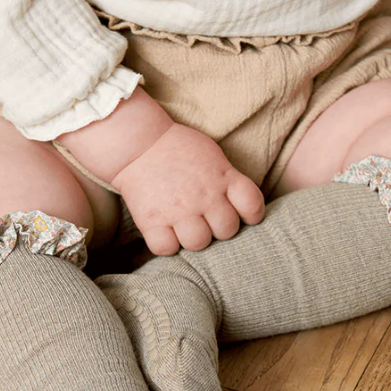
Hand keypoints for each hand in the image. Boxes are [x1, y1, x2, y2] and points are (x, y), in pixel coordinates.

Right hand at [110, 123, 265, 255]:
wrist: (138, 143)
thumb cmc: (178, 147)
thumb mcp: (213, 155)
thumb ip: (227, 179)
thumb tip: (237, 204)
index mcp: (224, 178)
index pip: (252, 207)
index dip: (250, 215)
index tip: (239, 213)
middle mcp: (205, 197)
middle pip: (227, 230)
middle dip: (218, 228)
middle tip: (205, 218)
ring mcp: (178, 211)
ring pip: (199, 243)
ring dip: (193, 238)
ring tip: (184, 227)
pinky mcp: (152, 221)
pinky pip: (166, 248)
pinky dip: (165, 244)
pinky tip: (164, 231)